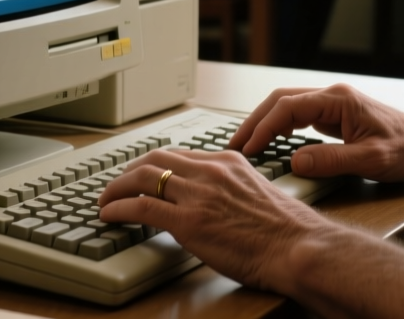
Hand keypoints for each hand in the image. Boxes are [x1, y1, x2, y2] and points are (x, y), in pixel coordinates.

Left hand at [96, 148, 324, 291]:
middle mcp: (211, 171)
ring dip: (117, 188)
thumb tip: (215, 203)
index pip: (181, 155)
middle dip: (130, 170)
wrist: (297, 247)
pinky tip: (109, 215)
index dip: (155, 165)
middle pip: (156, 158)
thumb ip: (232, 190)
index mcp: (229, 162)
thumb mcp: (257, 195)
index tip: (144, 175)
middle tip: (117, 184)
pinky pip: (141, 207)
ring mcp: (198, 195)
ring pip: (142, 177)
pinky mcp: (188, 222)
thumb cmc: (286, 231)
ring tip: (106, 200)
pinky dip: (118, 208)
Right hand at [229, 84, 403, 182]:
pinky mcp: (333, 115)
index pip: (288, 106)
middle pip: (281, 100)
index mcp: (338, 99)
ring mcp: (332, 104)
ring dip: (265, 124)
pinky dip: (279, 128)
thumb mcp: (369, 160)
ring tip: (246, 145)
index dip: (264, 127)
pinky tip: (269, 143)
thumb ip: (331, 161)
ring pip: (287, 106)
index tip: (249, 147)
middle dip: (255, 121)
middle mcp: (332, 96)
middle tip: (236, 145)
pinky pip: (297, 116)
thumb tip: (295, 162)